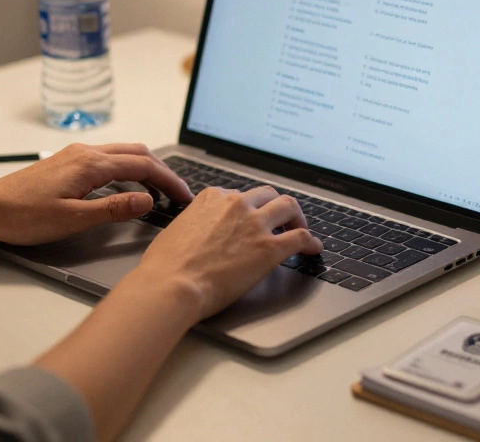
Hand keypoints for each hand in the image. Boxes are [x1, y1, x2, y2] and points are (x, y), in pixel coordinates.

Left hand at [0, 143, 191, 245]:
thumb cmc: (23, 216)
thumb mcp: (73, 220)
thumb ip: (113, 208)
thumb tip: (146, 200)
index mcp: (90, 164)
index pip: (143, 166)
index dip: (169, 181)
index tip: (185, 196)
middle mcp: (85, 152)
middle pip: (138, 153)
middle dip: (163, 171)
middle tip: (179, 193)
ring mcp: (75, 155)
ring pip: (123, 152)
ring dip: (146, 168)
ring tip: (160, 191)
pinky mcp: (67, 162)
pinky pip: (108, 158)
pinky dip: (128, 168)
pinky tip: (128, 187)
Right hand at [130, 186, 322, 319]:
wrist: (172, 284)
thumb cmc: (165, 266)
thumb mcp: (176, 230)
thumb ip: (194, 224)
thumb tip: (198, 234)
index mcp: (212, 199)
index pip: (238, 195)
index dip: (247, 208)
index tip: (250, 218)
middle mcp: (236, 205)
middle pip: (267, 195)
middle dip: (275, 206)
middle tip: (281, 220)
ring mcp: (255, 224)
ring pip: (288, 207)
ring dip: (297, 217)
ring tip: (300, 228)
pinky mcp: (269, 248)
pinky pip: (301, 237)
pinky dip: (311, 242)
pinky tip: (313, 248)